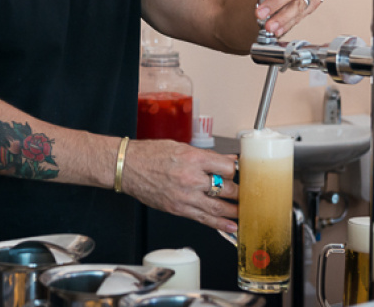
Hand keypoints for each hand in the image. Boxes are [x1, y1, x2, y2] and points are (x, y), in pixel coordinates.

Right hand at [120, 139, 238, 233]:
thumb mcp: (180, 147)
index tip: (237, 172)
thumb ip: (205, 157)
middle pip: (225, 188)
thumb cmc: (150, 154)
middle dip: (238, 192)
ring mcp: (184, 196)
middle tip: (246, 193)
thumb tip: (225, 160)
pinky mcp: (178, 209)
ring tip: (245, 212)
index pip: (226, 167)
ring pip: (218, 207)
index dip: (234, 170)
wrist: (128, 167)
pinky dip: (219, 224)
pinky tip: (231, 226)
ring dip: (234, 211)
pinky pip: (203, 218)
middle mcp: (190, 178)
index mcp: (192, 158)